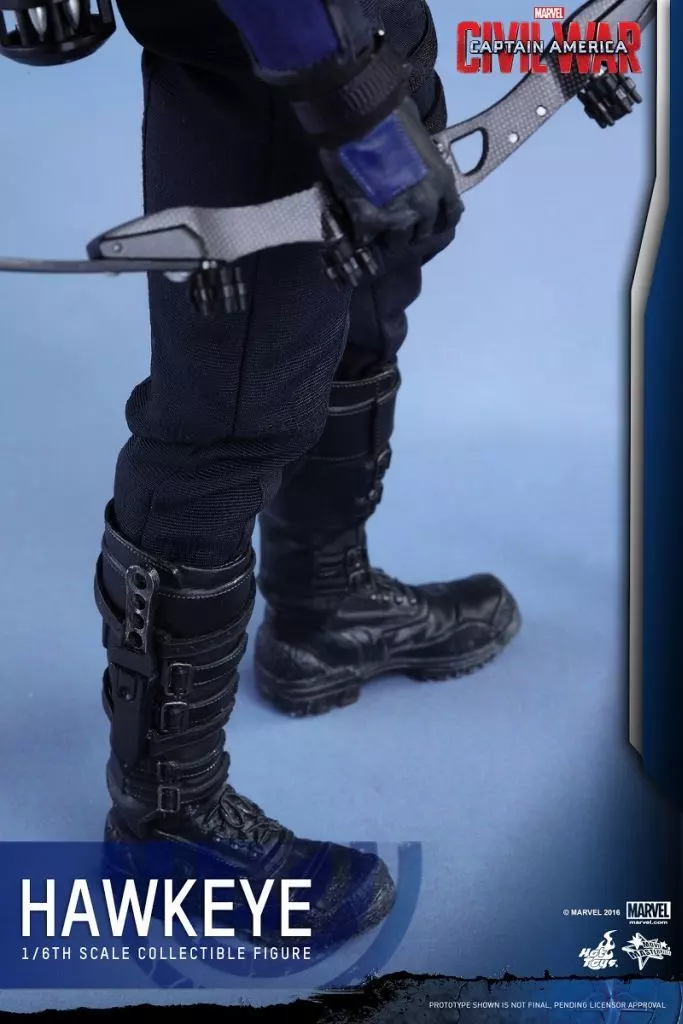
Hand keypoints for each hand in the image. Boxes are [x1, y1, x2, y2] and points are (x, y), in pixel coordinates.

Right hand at [318, 95, 462, 248]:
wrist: (359, 120)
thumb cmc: (392, 114)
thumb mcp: (420, 132)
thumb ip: (422, 150)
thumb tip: (415, 150)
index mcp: (441, 181)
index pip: (452, 213)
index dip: (441, 218)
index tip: (432, 221)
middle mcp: (424, 205)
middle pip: (422, 232)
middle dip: (412, 229)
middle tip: (398, 223)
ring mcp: (397, 218)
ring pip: (396, 242)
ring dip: (388, 237)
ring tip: (377, 231)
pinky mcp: (369, 223)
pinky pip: (366, 239)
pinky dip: (361, 235)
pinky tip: (356, 230)